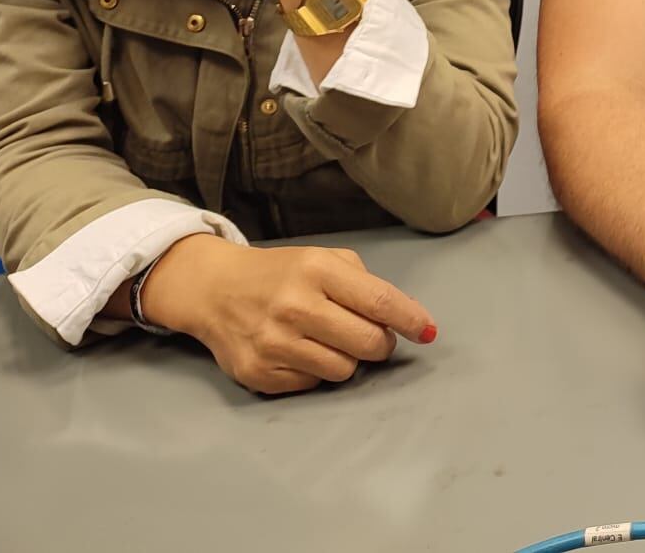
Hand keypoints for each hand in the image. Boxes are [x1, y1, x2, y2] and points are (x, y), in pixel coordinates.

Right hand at [141, 234, 437, 394]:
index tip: (429, 332)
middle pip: (368, 342)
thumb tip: (407, 318)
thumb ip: (364, 283)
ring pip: (344, 370)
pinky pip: (312, 384)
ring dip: (348, 359)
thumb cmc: (282, 274)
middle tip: (373, 337)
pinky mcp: (258, 374)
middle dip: (381, 344)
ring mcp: (273, 343)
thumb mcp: (323, 260)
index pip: (378, 300)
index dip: (411, 319)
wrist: (215, 290)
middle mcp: (294, 306)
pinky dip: (316, 371)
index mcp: (316, 270)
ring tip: (330, 341)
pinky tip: (301, 352)